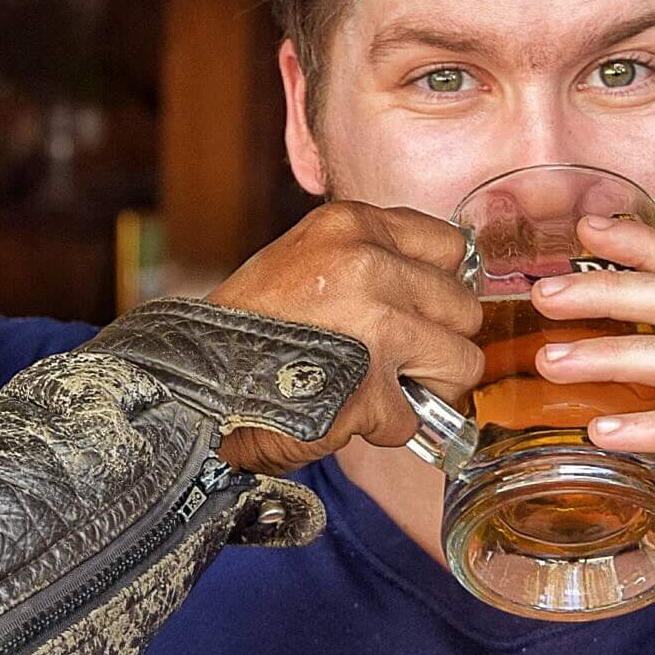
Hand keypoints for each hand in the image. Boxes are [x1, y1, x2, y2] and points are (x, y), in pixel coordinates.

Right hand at [206, 202, 481, 475]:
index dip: (435, 287)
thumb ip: (372, 258)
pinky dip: (383, 429)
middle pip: (463, 309)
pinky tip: (341, 415)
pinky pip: (414, 419)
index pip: (450, 247)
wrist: (191, 381)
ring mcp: (373, 328)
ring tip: (372, 387)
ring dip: (422, 388)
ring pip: (460, 364)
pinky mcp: (368, 390)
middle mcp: (367, 267)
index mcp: (351, 226)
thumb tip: (446, 281)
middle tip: (386, 359)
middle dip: (434, 343)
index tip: (409, 308)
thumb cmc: (249, 327)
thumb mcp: (307, 258)